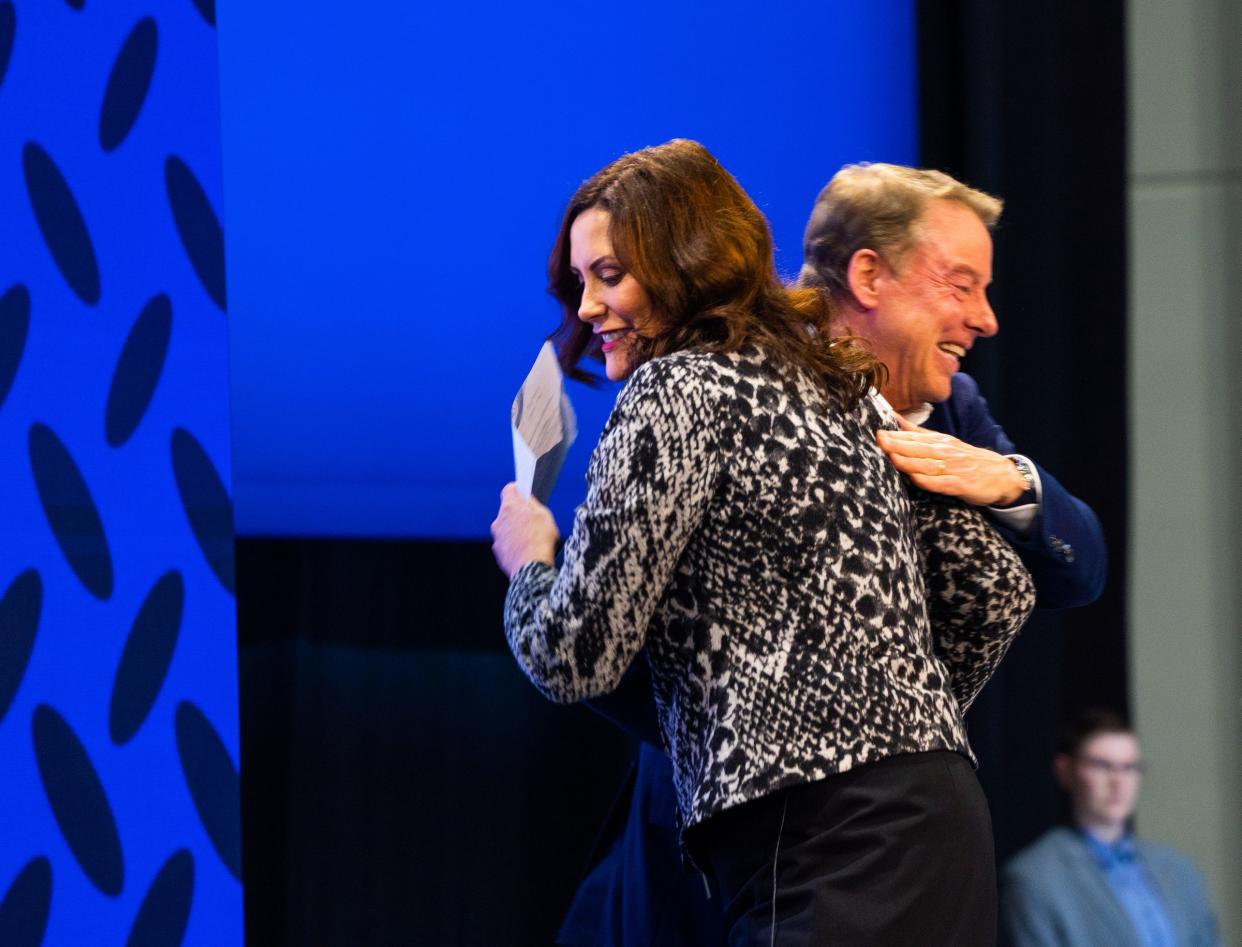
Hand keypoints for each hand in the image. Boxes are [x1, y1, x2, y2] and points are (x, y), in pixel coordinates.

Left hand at [490, 483, 559, 578]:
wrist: (532, 567)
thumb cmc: (540, 540)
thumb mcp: (544, 515)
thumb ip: (532, 504)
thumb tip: (526, 499)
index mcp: (510, 507)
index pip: (509, 490)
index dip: (518, 489)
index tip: (523, 492)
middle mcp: (499, 520)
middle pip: (507, 510)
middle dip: (518, 513)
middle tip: (533, 520)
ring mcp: (497, 537)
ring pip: (506, 528)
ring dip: (515, 530)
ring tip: (532, 538)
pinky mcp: (498, 552)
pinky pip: (506, 543)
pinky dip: (514, 544)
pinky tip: (526, 550)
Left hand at [876, 415, 1027, 505]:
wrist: (1002, 474)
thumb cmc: (967, 459)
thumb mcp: (945, 441)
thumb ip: (919, 433)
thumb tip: (896, 419)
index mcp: (940, 441)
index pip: (914, 436)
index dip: (895, 434)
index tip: (877, 430)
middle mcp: (945, 452)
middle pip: (918, 447)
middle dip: (898, 444)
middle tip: (878, 439)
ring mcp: (953, 468)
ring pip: (927, 464)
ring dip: (909, 460)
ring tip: (891, 457)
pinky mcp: (960, 485)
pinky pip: (942, 483)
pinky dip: (929, 481)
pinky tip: (916, 478)